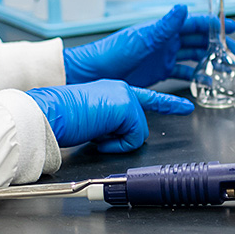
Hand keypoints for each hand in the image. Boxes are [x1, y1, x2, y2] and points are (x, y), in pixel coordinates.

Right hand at [26, 80, 193, 152]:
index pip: (145, 98)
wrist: (49, 113)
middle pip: (138, 125)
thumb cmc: (60, 117)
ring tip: (95, 134)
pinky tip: (99, 137)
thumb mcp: (91, 119)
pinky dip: (117, 145)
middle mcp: (121, 88)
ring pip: (137, 133)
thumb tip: (115, 136)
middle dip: (122, 138)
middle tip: (97, 135)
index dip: (167, 104)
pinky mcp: (125, 106)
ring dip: (118, 141)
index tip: (185, 107)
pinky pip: (133, 139)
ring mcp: (125, 95)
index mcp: (112, 89)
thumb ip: (110, 122)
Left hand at [62, 4, 234, 87]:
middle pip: (198, 40)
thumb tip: (183, 7)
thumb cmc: (112, 52)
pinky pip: (181, 74)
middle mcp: (165, 42)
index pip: (194, 23)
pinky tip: (206, 84)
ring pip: (193, 56)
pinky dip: (195, 78)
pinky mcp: (158, 73)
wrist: (93, 73)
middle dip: (219, 44)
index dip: (213, 25)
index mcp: (163, 30)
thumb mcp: (142, 38)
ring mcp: (162, 57)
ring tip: (228, 67)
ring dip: (210, 60)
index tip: (232, 27)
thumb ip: (165, 25)